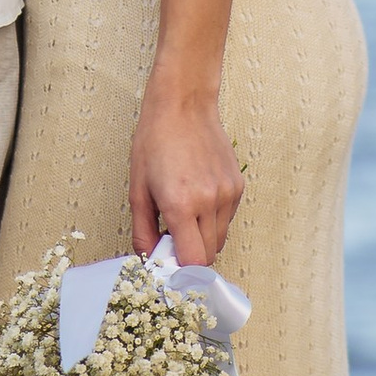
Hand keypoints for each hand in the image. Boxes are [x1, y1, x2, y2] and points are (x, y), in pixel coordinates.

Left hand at [128, 74, 242, 265]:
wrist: (183, 105)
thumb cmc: (155, 141)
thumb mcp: (137, 189)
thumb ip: (143, 231)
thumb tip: (149, 258)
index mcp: (181, 205)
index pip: (194, 262)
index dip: (181, 269)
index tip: (169, 264)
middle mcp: (209, 202)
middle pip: (208, 256)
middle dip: (190, 255)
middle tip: (171, 238)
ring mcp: (228, 194)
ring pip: (220, 239)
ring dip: (202, 238)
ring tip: (184, 215)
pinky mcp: (238, 186)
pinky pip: (227, 219)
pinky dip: (213, 220)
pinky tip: (198, 199)